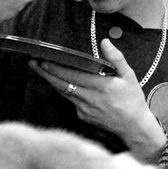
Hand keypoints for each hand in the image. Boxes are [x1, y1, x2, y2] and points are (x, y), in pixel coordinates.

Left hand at [31, 38, 162, 154]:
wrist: (133, 126)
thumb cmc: (132, 99)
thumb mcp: (129, 76)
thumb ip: (116, 58)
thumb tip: (105, 42)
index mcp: (100, 86)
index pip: (72, 75)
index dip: (55, 68)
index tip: (43, 60)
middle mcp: (89, 99)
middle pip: (61, 84)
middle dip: (45, 73)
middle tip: (33, 63)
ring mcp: (84, 109)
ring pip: (63, 92)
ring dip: (52, 81)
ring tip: (41, 70)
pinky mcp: (83, 116)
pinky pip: (71, 101)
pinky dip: (65, 91)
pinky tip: (60, 83)